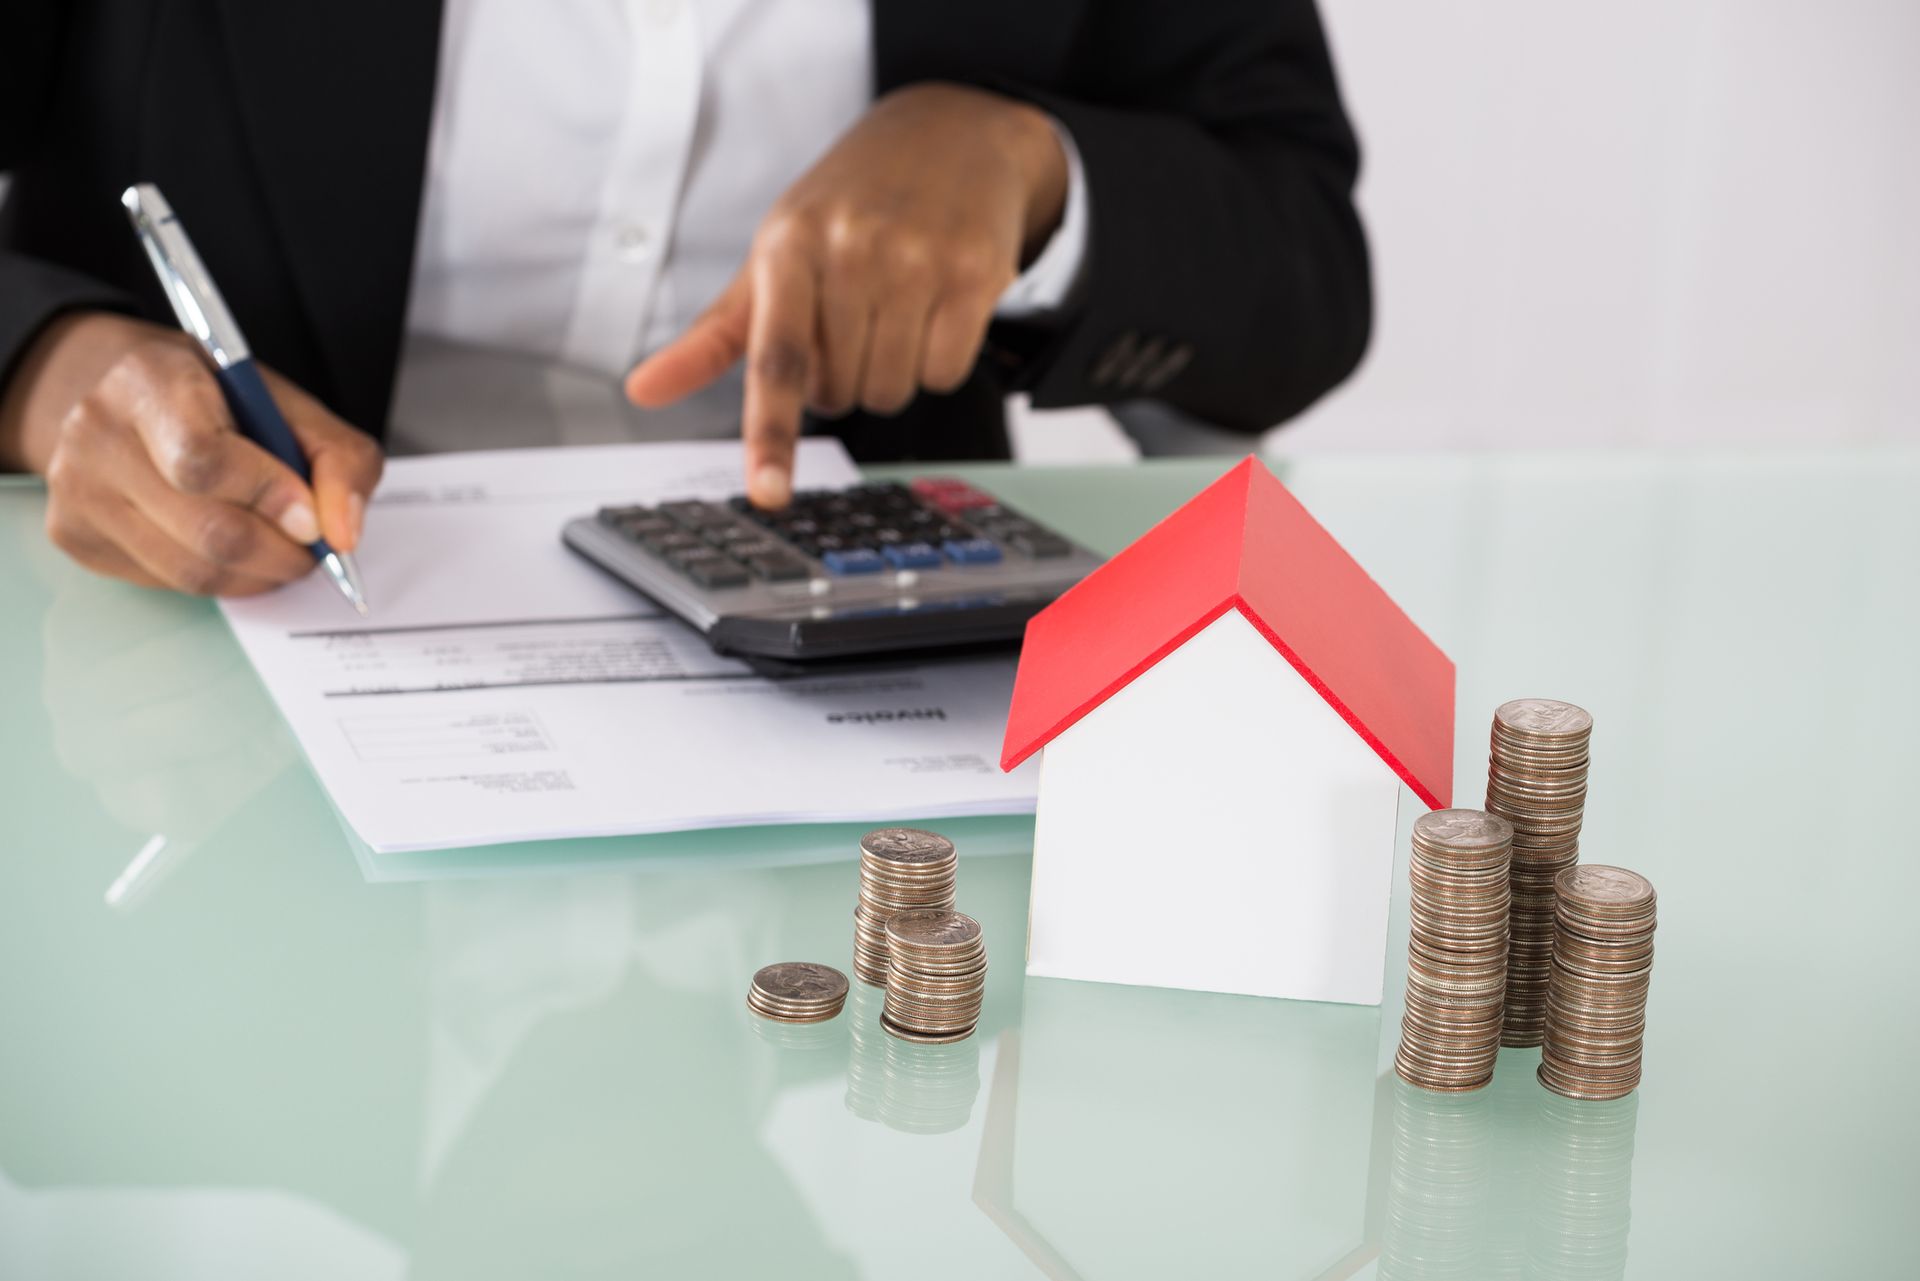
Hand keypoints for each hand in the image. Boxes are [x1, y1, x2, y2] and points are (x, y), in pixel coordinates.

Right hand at [0, 311, 382, 594]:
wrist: (120, 393)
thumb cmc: (210, 399)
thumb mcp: (286, 403)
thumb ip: (338, 457)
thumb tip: (344, 533)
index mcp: (151, 381)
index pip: (204, 458)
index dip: (270, 496)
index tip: (312, 518)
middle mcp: (98, 432)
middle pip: (208, 530)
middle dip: (281, 553)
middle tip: (312, 549)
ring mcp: (78, 489)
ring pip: (191, 571)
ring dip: (256, 575)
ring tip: (281, 551)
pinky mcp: (75, 535)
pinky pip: (166, 583)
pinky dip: (218, 579)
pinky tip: (230, 551)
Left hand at [624, 82, 1067, 506]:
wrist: (946, 133)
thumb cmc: (844, 207)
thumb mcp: (771, 259)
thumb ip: (711, 337)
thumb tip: (640, 391)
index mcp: (788, 249)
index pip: (775, 362)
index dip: (770, 434)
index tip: (768, 491)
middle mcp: (852, 250)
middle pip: (840, 393)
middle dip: (841, 375)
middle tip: (851, 316)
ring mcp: (918, 259)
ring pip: (893, 390)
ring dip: (889, 372)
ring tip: (893, 308)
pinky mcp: (976, 273)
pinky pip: (946, 374)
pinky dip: (937, 360)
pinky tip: (933, 307)